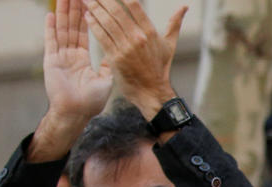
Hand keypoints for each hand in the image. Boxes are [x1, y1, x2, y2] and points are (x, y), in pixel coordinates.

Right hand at [29, 0, 113, 161]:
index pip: (84, 33)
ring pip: (62, 30)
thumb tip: (115, 52)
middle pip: (72, 27)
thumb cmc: (91, 101)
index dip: (87, 17)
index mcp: (82, 59)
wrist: (77, 113)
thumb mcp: (105, 80)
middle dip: (74, 9)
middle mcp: (70, 55)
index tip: (89, 2)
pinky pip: (51, 41)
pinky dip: (51, 28)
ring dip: (63, 13)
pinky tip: (51, 15)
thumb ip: (108, 64)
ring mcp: (59, 56)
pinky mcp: (51, 60)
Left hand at [85, 0, 186, 119]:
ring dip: (94, 9)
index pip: (133, 5)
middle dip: (102, 0)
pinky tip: (87, 16)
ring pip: (107, 22)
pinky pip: (102, 37)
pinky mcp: (116, 58)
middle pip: (116, 11)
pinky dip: (93, 25)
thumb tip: (185, 6)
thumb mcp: (169, 44)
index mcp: (150, 32)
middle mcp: (138, 38)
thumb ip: (174, 24)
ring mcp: (126, 48)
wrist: (152, 92)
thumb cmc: (160, 68)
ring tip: (86, 0)